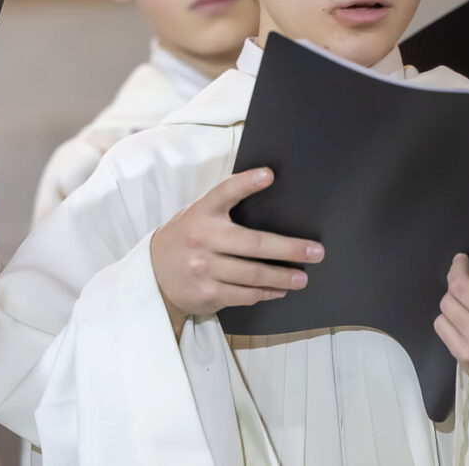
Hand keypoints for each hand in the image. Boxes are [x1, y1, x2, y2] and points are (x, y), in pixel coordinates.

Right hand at [149, 167, 324, 318]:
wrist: (153, 276)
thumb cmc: (184, 240)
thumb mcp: (196, 216)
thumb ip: (222, 210)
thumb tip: (266, 198)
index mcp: (199, 213)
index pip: (224, 192)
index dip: (246, 183)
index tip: (269, 175)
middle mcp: (201, 239)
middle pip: (254, 244)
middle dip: (289, 249)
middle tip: (315, 252)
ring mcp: (203, 269)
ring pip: (254, 274)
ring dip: (283, 277)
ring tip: (302, 278)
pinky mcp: (208, 294)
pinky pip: (246, 294)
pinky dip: (266, 292)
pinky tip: (278, 290)